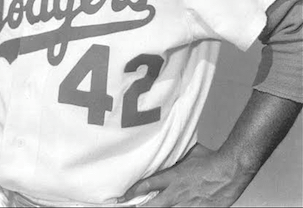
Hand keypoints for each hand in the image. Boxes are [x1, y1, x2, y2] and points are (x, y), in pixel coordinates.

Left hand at [118, 143, 252, 206]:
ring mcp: (188, 206)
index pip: (147, 185)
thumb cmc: (211, 160)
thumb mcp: (188, 153)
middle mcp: (177, 194)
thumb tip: (168, 150)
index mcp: (173, 178)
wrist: (230, 171)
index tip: (122, 197)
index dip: (132, 192)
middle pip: (151, 206)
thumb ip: (176, 156)